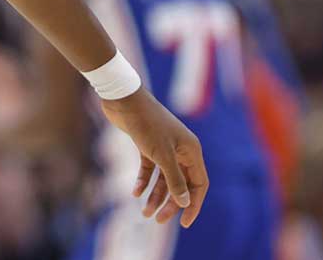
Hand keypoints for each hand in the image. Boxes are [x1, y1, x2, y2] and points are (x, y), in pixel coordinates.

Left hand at [99, 89, 208, 227]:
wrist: (123, 100)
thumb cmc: (146, 124)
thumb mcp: (162, 155)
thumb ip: (174, 180)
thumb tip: (185, 203)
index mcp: (191, 151)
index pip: (199, 184)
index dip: (193, 204)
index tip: (184, 223)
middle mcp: (181, 150)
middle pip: (181, 184)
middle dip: (170, 203)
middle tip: (157, 220)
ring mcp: (164, 147)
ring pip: (164, 179)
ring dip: (155, 196)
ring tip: (144, 213)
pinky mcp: (147, 145)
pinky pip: (149, 169)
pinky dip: (143, 181)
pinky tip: (135, 193)